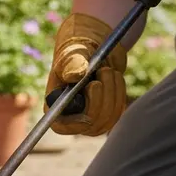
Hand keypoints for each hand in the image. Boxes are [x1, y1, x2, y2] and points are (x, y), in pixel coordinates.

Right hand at [45, 12, 126, 136]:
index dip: (75, 123)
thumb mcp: (73, 53)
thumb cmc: (77, 50)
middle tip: (102, 70)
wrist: (94, 49)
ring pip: (107, 119)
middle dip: (100, 97)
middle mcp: (72, 116)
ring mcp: (91, 117)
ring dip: (112, 92)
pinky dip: (119, 91)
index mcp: (56, 104)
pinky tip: (114, 76)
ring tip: (107, 69)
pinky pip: (118, 112)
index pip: (61, 126)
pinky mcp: (107, 114)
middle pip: (90, 124)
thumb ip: (72, 63)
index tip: (90, 103)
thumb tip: (75, 76)